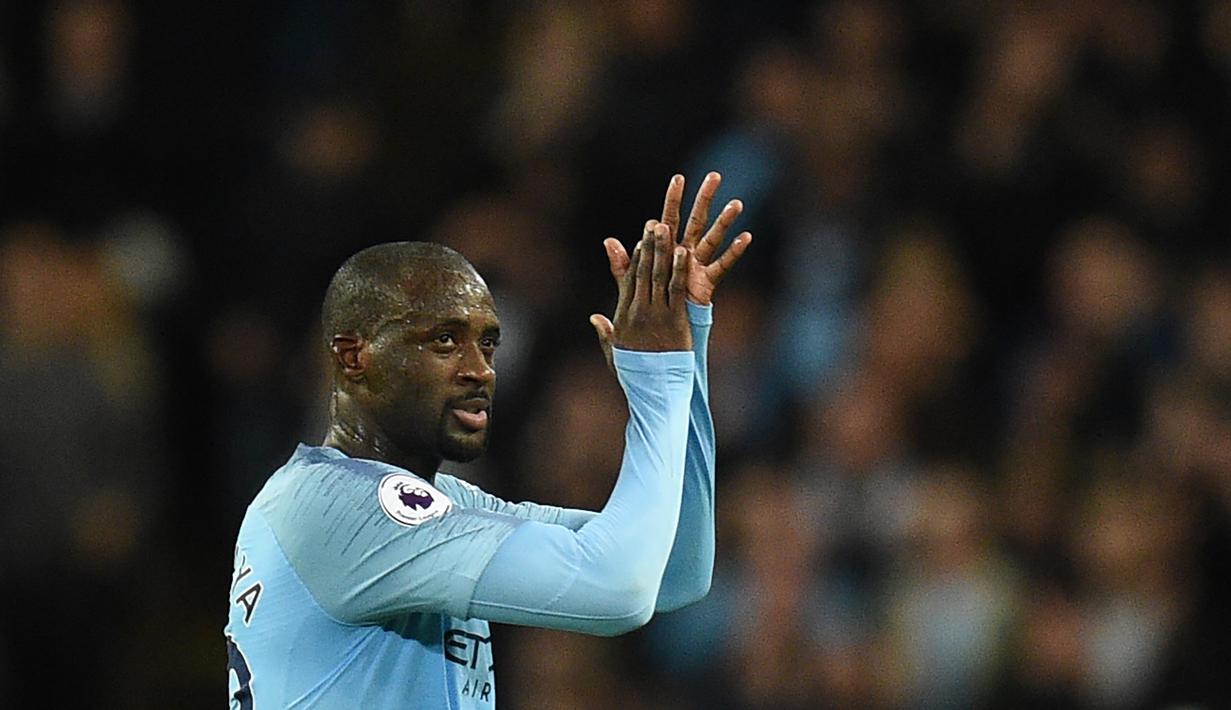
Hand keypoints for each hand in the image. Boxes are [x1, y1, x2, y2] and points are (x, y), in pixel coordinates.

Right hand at [591, 221, 691, 362]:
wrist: (653, 390)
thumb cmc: (635, 373)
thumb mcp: (614, 351)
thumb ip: (605, 331)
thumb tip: (594, 317)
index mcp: (624, 316)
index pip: (629, 281)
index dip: (634, 258)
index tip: (639, 240)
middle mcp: (638, 311)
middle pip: (643, 272)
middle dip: (648, 246)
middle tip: (653, 224)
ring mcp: (656, 314)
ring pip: (659, 276)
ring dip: (661, 250)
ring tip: (665, 229)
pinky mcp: (674, 320)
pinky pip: (676, 290)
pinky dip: (679, 270)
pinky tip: (682, 253)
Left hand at [598, 172, 752, 307]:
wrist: (661, 328)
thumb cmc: (648, 302)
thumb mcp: (633, 281)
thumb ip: (623, 262)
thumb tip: (608, 241)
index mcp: (666, 248)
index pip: (669, 217)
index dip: (672, 199)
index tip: (678, 178)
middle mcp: (685, 251)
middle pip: (695, 219)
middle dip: (704, 198)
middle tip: (715, 175)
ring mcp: (697, 265)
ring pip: (712, 237)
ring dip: (724, 221)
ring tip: (736, 203)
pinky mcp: (706, 281)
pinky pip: (722, 265)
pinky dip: (734, 252)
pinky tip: (746, 237)